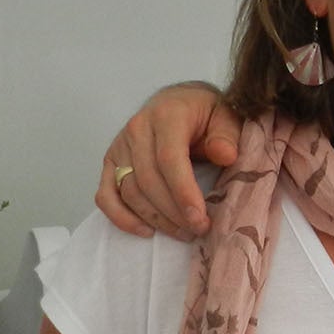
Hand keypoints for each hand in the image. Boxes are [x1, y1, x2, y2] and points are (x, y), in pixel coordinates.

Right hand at [97, 82, 240, 238]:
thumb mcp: (226, 116)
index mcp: (166, 115)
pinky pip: (106, 195)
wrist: (179, 101)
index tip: (200, 219)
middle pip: (148, 180)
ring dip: (156, 219)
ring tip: (184, 232)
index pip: (168, 158)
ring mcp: (119, 146)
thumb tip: (225, 155)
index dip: (183, 192)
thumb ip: (227, 135)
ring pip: (129, 192)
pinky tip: (146, 230)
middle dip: (174, 212)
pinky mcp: (110, 162)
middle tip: (199, 230)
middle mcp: (137, 129)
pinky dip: (121, 217)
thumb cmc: (205, 113)